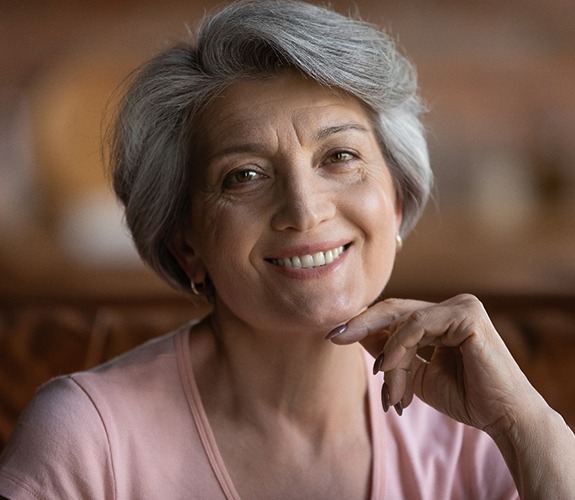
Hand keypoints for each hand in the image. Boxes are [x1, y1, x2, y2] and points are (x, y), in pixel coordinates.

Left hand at [328, 294, 538, 431]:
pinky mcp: (468, 314)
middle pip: (395, 309)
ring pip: (404, 321)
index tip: (336, 336)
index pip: (395, 314)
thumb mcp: (416, 373)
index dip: (365, 323)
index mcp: (441, 317)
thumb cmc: (465, 397)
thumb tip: (356, 336)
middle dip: (362, 324)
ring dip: (390, 357)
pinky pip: (418, 324)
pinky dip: (399, 346)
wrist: (503, 418)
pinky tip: (390, 367)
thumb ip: (391, 353)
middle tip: (336, 337)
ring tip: (390, 389)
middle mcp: (452, 305)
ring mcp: (462, 305)